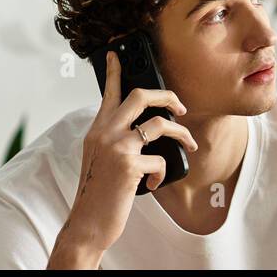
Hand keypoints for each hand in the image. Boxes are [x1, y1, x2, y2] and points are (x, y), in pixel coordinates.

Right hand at [48, 51, 198, 268]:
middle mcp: (105, 133)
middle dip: (169, 97)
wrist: (87, 224)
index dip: (114, 70)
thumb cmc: (99, 193)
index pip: (108, 92)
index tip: (118, 53)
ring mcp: (117, 147)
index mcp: (97, 130)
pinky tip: (153, 183)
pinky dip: (162, 173)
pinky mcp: (129, 165)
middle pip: (141, 96)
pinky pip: (161, 160)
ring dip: (182, 134)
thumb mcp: (101, 159)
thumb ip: (115, 139)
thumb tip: (146, 128)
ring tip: (189, 145)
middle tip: (181, 108)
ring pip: (161, 124)